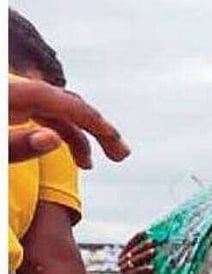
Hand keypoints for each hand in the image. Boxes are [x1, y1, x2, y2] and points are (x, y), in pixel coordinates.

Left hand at [9, 75, 129, 167]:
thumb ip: (15, 143)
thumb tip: (52, 138)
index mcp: (11, 94)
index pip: (61, 101)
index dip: (91, 118)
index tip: (114, 137)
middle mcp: (15, 91)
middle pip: (65, 105)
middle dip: (96, 128)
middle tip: (119, 154)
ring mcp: (12, 99)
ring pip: (55, 111)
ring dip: (77, 135)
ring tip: (87, 165)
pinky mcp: (9, 106)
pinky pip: (40, 114)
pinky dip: (57, 131)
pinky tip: (63, 146)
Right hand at [117, 232, 154, 273]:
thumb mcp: (140, 263)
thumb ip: (144, 255)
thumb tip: (156, 245)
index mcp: (123, 254)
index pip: (130, 243)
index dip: (137, 237)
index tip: (146, 231)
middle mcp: (122, 260)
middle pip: (133, 250)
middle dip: (144, 245)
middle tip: (153, 240)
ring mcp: (123, 268)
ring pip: (135, 259)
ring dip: (145, 255)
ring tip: (154, 251)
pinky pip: (137, 271)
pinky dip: (144, 268)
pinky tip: (152, 267)